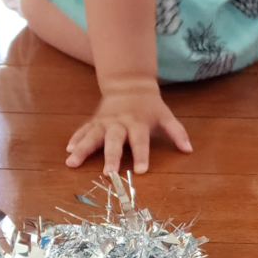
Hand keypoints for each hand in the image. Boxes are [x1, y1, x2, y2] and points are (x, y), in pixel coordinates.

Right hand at [65, 83, 192, 173]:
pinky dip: (75, 139)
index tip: (141, 170)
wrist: (128, 84)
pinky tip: (68, 150)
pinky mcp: (94, 121)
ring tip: (72, 162)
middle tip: (108, 173)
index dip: (141, 155)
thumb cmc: (149, 105)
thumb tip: (189, 150)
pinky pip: (83, 131)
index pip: (141, 141)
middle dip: (111, 157)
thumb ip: (177, 132)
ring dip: (82, 149)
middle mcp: (119, 123)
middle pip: (114, 141)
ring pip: (92, 136)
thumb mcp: (166, 115)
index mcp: (138, 123)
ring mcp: (104, 122)